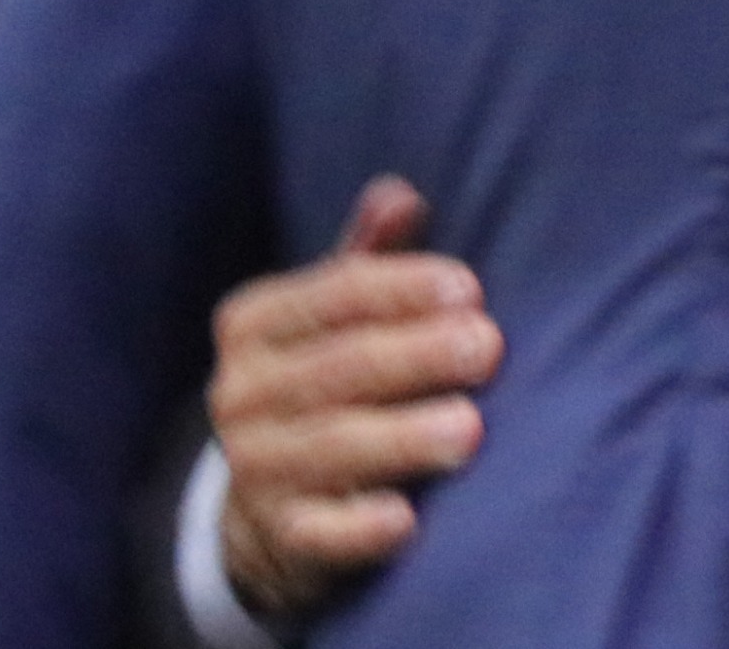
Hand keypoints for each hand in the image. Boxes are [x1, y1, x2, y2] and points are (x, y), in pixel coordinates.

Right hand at [213, 177, 500, 622]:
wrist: (268, 499)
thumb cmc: (327, 377)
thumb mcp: (335, 311)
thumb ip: (368, 254)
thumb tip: (401, 194)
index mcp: (254, 324)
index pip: (333, 294)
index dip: (403, 289)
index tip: (471, 289)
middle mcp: (241, 393)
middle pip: (338, 367)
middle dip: (416, 356)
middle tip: (488, 349)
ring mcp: (254, 468)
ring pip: (330, 445)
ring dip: (402, 438)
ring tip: (471, 429)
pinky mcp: (278, 534)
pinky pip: (316, 532)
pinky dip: (358, 528)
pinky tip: (405, 520)